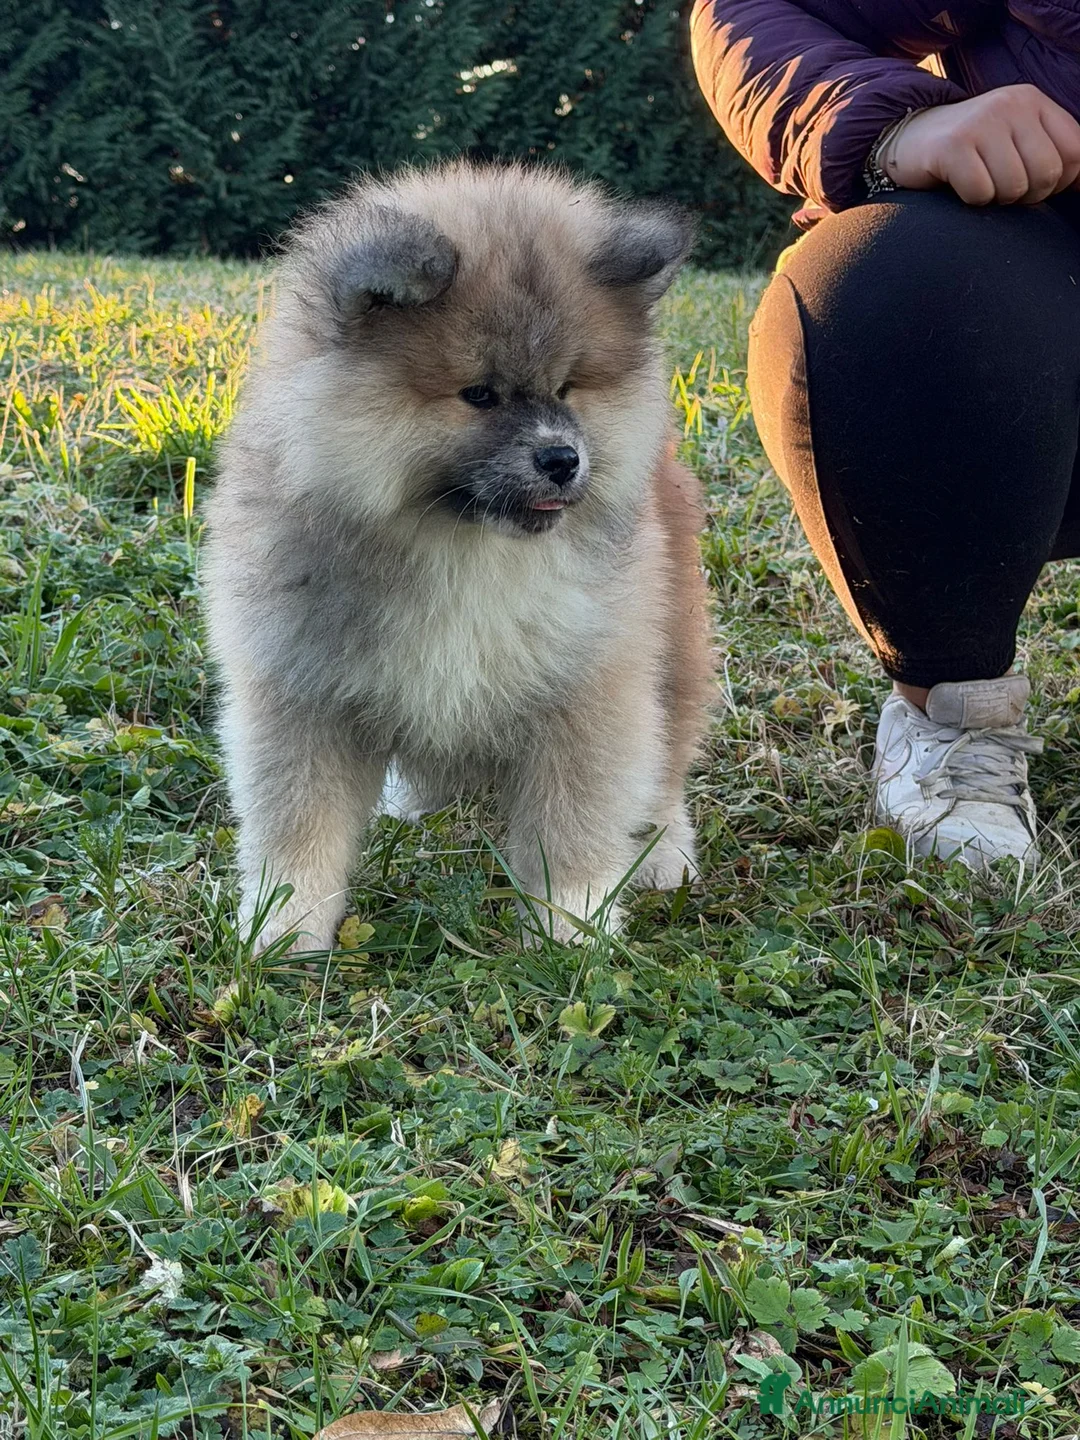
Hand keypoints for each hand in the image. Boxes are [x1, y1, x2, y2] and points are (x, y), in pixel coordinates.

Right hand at [884, 84, 1079, 204]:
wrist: (909, 140)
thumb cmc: (969, 151)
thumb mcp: (1015, 140)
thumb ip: (1051, 153)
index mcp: (1032, 101)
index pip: (1076, 152)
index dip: (1061, 182)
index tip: (1034, 183)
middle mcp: (1011, 104)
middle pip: (1048, 173)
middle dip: (1029, 195)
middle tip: (1003, 188)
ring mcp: (981, 122)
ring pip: (1015, 186)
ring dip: (997, 199)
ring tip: (981, 184)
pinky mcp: (952, 146)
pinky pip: (980, 193)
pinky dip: (971, 201)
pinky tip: (959, 185)